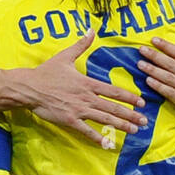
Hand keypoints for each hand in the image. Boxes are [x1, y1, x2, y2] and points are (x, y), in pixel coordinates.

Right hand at [19, 31, 147, 145]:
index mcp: (87, 82)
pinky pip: (86, 131)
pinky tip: (109, 144)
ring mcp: (78, 110)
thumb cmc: (47, 72)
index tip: (141, 102)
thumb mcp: (65, 56)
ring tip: (134, 130)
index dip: (129, 97)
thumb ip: (81, 45)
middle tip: (145, 120)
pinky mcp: (69, 120)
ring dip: (121, 125)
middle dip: (131, 114)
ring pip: (104, 119)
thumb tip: (91, 30)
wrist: (29, 87)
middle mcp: (86, 97)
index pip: (113, 90)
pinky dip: (98, 138)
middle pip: (113, 107)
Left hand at [136, 34, 174, 134]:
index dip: (166, 46)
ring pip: (169, 77)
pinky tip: (149, 81)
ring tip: (140, 64)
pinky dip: (159, 86)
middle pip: (172, 63)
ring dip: (153, 70)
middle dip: (155, 56)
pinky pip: (170, 92)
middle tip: (141, 50)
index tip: (153, 40)